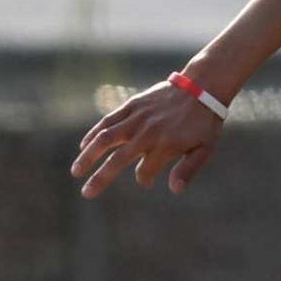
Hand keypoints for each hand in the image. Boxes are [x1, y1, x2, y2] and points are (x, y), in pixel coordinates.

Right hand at [71, 76, 223, 197]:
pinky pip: (108, 120)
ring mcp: (137, 118)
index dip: (144, 179)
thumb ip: (188, 169)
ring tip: (76, 171)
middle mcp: (147, 133)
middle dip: (101, 179)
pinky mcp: (132, 105)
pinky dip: (94, 133)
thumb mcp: (205, 148)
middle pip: (118, 160)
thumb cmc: (205, 122)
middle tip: (87, 193)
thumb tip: (174, 190)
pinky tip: (83, 146)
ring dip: (88, 156)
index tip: (146, 181)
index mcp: (165, 145)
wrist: (203, 87)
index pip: (145, 171)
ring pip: (105, 139)